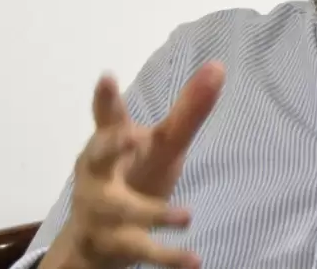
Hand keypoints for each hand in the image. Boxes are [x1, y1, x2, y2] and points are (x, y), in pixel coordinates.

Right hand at [41, 62, 224, 268]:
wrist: (98, 236)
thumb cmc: (134, 174)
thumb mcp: (163, 143)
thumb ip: (189, 110)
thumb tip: (219, 66)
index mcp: (110, 142)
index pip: (108, 117)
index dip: (106, 98)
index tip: (107, 78)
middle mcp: (98, 173)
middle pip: (98, 158)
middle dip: (108, 146)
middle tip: (128, 135)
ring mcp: (101, 209)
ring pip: (122, 210)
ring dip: (153, 212)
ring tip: (187, 216)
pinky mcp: (114, 241)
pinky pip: (141, 250)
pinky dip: (168, 256)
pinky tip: (194, 261)